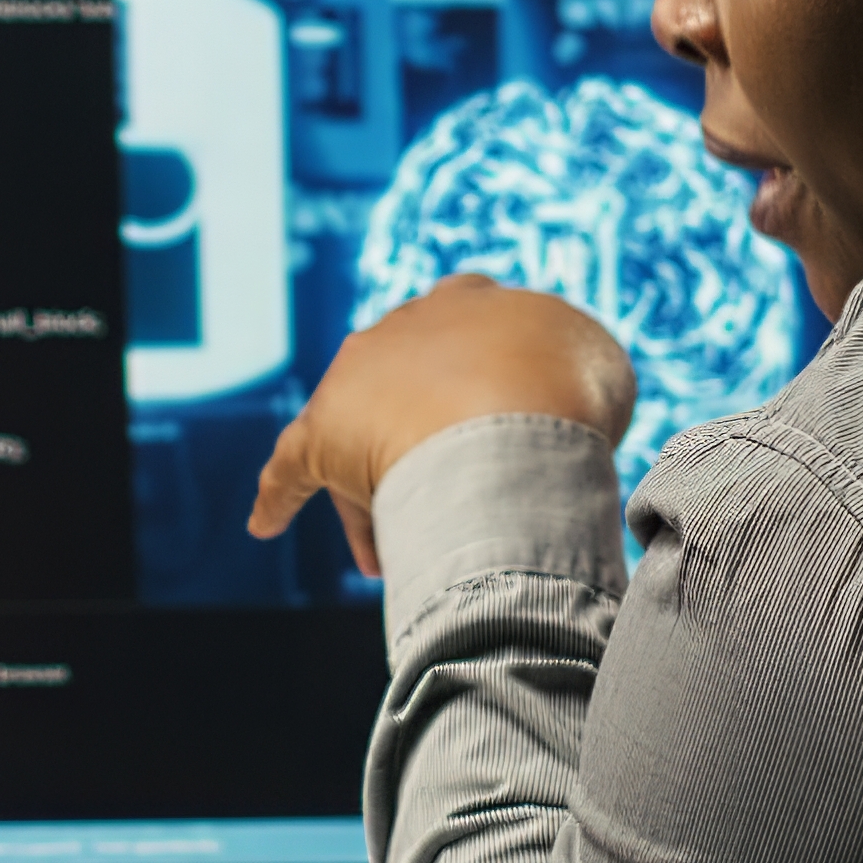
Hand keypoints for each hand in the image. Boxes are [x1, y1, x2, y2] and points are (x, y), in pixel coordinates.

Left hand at [246, 276, 637, 577]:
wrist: (524, 403)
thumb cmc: (569, 386)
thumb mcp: (599, 368)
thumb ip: (575, 379)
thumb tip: (564, 420)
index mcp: (468, 304)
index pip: (463, 336)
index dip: (482, 386)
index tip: (501, 418)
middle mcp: (403, 329)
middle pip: (406, 396)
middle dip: (423, 450)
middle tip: (451, 506)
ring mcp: (357, 379)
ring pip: (358, 443)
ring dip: (370, 500)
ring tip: (390, 559)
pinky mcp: (321, 434)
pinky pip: (291, 468)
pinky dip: (277, 497)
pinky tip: (263, 524)